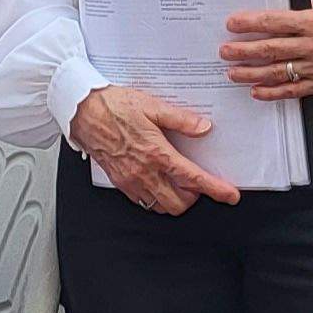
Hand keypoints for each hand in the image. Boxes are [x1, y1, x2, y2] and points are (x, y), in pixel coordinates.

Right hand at [68, 85, 239, 214]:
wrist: (82, 111)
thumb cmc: (113, 105)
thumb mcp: (152, 106)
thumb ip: (181, 119)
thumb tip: (203, 127)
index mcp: (157, 153)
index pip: (193, 179)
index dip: (216, 190)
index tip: (230, 195)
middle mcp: (144, 172)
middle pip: (180, 203)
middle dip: (194, 197)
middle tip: (197, 181)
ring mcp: (131, 181)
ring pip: (162, 207)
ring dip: (175, 199)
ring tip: (178, 182)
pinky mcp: (120, 183)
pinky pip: (144, 202)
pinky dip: (157, 198)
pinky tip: (158, 181)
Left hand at [220, 3, 312, 100]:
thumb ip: (298, 15)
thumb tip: (268, 19)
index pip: (273, 22)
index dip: (250, 23)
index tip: (233, 24)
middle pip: (270, 49)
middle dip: (243, 50)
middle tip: (225, 51)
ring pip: (278, 72)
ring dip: (251, 73)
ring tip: (233, 72)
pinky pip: (293, 90)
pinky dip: (272, 92)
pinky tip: (256, 91)